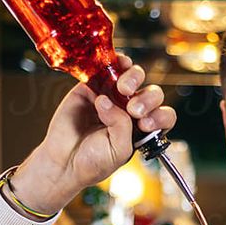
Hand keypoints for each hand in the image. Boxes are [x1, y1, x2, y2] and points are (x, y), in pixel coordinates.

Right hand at [8, 55, 176, 213]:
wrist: (63, 162)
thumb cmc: (91, 162)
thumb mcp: (117, 151)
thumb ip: (122, 126)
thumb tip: (108, 100)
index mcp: (142, 129)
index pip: (163, 116)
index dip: (159, 116)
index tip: (145, 124)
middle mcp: (130, 111)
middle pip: (152, 94)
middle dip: (147, 99)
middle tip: (132, 110)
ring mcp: (112, 96)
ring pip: (133, 75)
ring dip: (133, 77)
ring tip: (122, 88)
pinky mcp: (91, 86)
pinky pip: (104, 68)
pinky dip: (110, 63)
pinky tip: (109, 69)